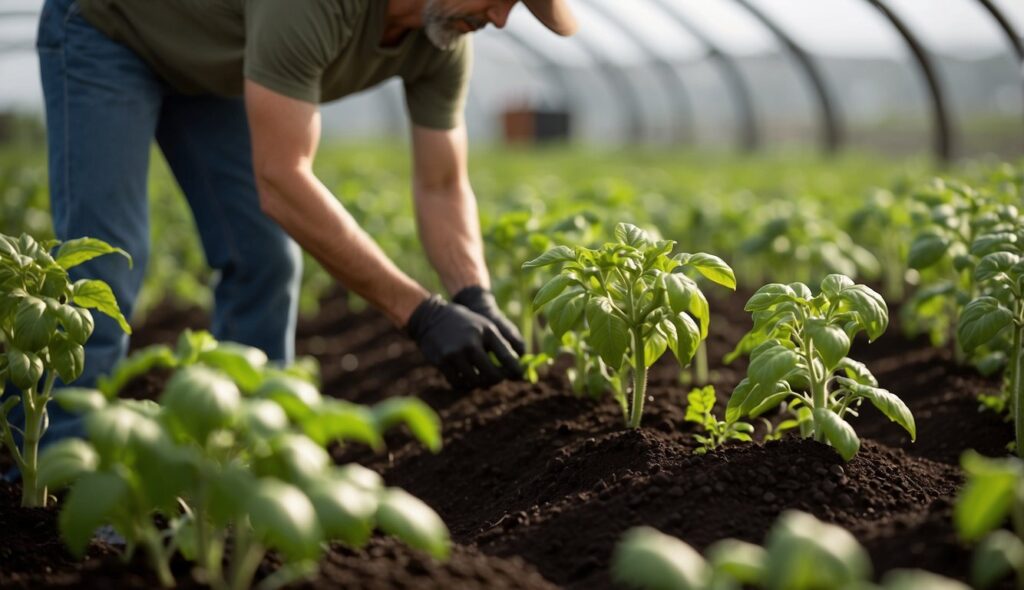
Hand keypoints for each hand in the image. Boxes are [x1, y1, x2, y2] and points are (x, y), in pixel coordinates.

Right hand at [405, 295, 521, 390]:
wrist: (432, 317)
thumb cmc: (465, 324)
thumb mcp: (485, 327)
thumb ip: (501, 346)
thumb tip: (517, 368)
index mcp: (486, 332)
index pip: (507, 357)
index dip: (516, 370)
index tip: (520, 375)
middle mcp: (471, 343)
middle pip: (492, 374)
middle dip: (497, 379)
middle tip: (497, 378)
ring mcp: (455, 354)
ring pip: (475, 381)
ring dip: (480, 382)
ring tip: (481, 377)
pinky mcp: (441, 362)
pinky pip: (458, 383)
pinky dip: (464, 384)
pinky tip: (467, 377)